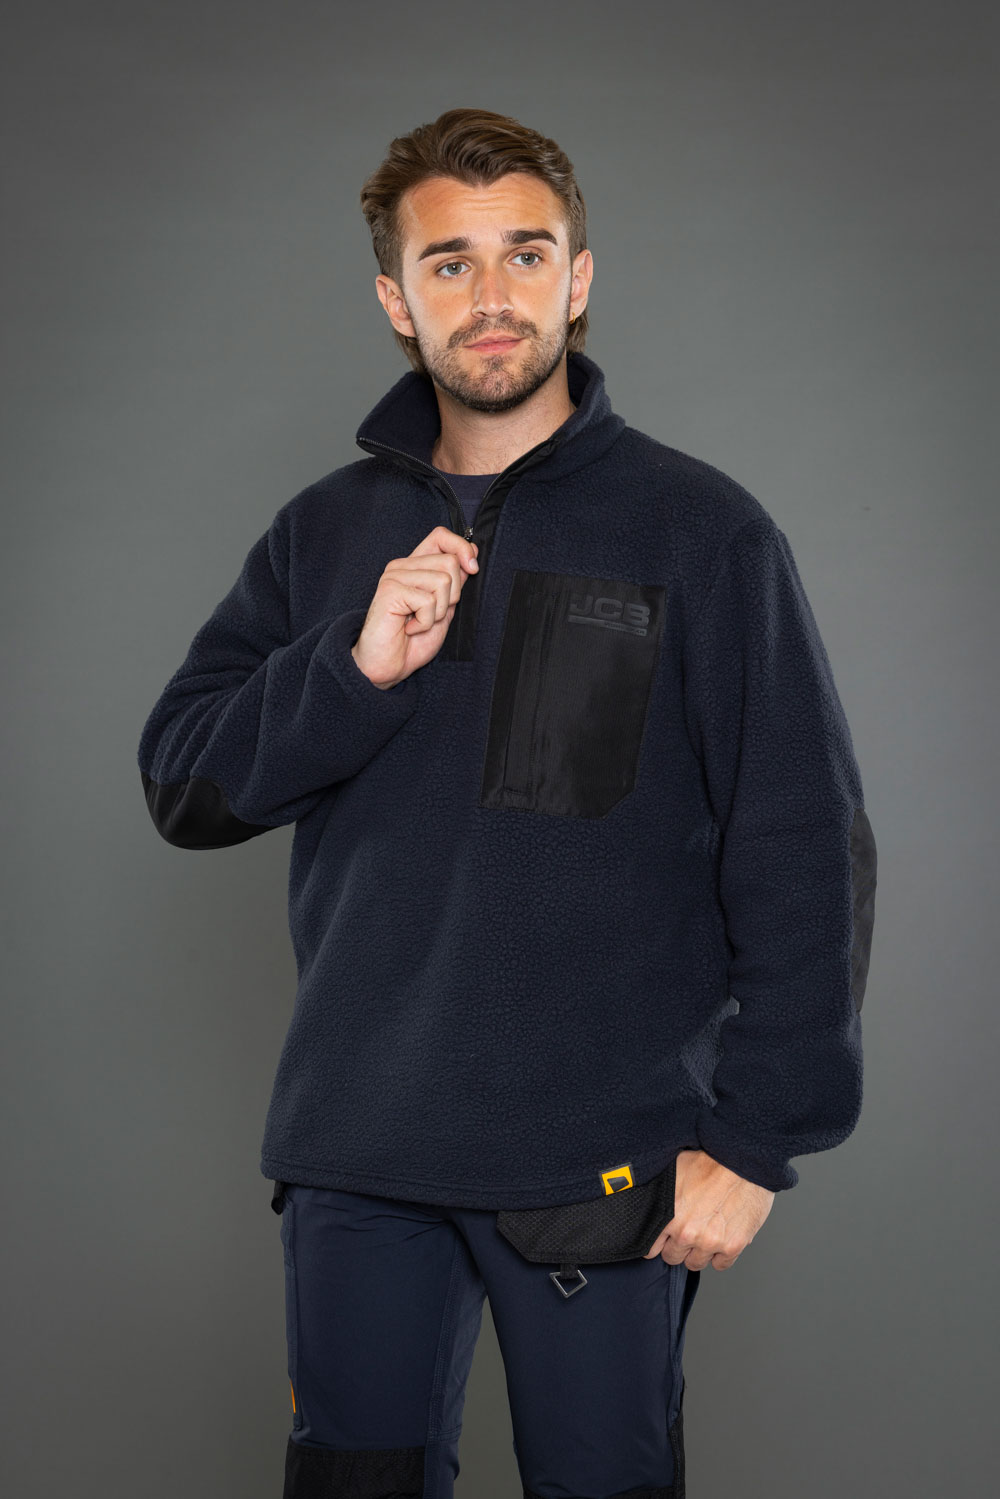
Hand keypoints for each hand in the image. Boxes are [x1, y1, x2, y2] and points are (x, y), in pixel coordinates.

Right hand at [351, 526, 478, 688]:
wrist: (387, 667)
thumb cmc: (411, 641)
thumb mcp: (443, 608)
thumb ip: (454, 582)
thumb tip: (471, 553)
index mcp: (415, 566)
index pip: (440, 536)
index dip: (461, 547)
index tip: (472, 569)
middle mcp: (403, 566)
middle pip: (449, 562)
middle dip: (452, 596)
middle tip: (431, 614)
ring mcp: (394, 576)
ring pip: (442, 581)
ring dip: (438, 612)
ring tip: (419, 622)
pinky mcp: (390, 590)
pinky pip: (428, 601)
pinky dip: (425, 622)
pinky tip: (409, 628)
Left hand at [643, 1148, 774, 1270]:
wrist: (742, 1162)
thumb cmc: (711, 1161)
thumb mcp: (674, 1170)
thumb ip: (660, 1192)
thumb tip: (650, 1197)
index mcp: (669, 1216)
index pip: (651, 1248)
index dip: (658, 1243)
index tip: (663, 1239)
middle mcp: (687, 1233)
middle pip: (673, 1257)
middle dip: (678, 1247)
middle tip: (687, 1232)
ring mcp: (710, 1242)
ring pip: (695, 1263)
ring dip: (698, 1252)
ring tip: (704, 1234)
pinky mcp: (732, 1246)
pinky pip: (720, 1264)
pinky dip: (720, 1256)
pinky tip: (721, 1239)